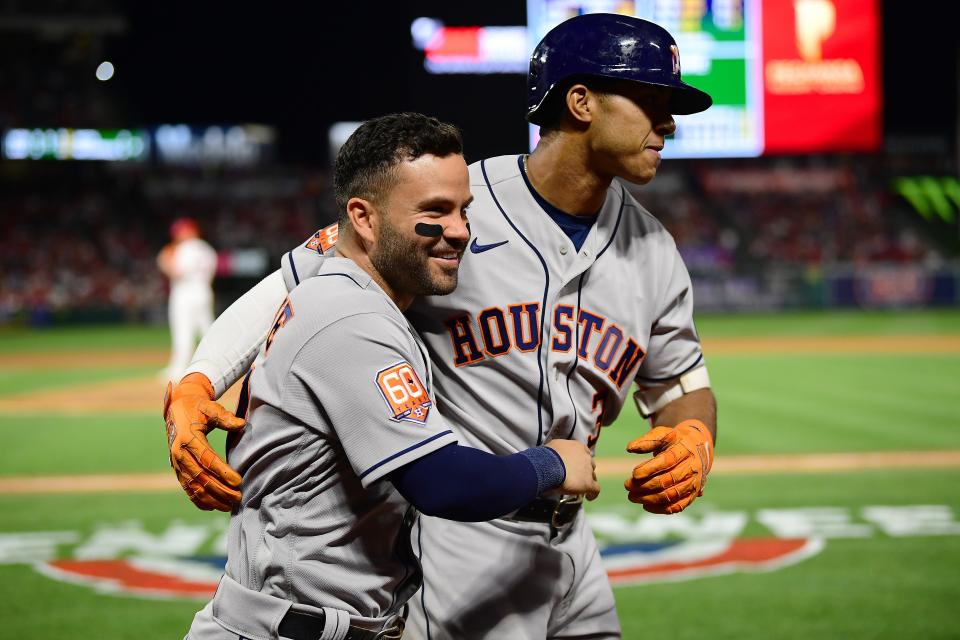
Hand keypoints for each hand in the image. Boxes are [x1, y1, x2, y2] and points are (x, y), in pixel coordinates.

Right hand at [163, 373, 244, 510]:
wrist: (177, 410)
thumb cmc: (198, 408)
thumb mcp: (210, 407)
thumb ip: (225, 416)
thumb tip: (242, 424)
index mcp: (188, 438)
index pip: (207, 459)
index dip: (223, 472)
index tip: (238, 481)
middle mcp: (180, 454)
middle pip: (201, 477)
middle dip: (220, 490)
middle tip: (238, 497)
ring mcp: (176, 464)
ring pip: (194, 486)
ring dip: (212, 498)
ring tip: (230, 506)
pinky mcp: (177, 469)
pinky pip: (187, 488)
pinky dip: (198, 500)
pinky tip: (212, 507)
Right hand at [545, 439, 600, 500]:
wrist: (548, 465)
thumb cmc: (547, 455)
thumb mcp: (554, 446)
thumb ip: (560, 450)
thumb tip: (556, 455)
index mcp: (579, 447)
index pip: (584, 453)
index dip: (580, 460)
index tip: (575, 465)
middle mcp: (586, 457)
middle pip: (589, 465)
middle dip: (584, 470)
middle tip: (575, 477)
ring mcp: (588, 471)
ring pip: (592, 476)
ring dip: (587, 481)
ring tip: (579, 488)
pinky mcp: (588, 483)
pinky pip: (596, 489)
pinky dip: (592, 494)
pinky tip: (588, 497)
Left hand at [624, 419, 712, 513]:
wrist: (697, 448)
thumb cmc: (674, 441)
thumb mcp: (663, 434)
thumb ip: (647, 440)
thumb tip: (630, 448)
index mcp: (684, 450)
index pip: (667, 461)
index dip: (650, 469)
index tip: (634, 474)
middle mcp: (692, 468)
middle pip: (668, 480)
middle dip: (645, 485)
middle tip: (627, 486)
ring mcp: (694, 483)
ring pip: (671, 495)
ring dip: (650, 498)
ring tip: (632, 497)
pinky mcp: (692, 495)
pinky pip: (678, 506)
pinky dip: (661, 509)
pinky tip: (646, 506)